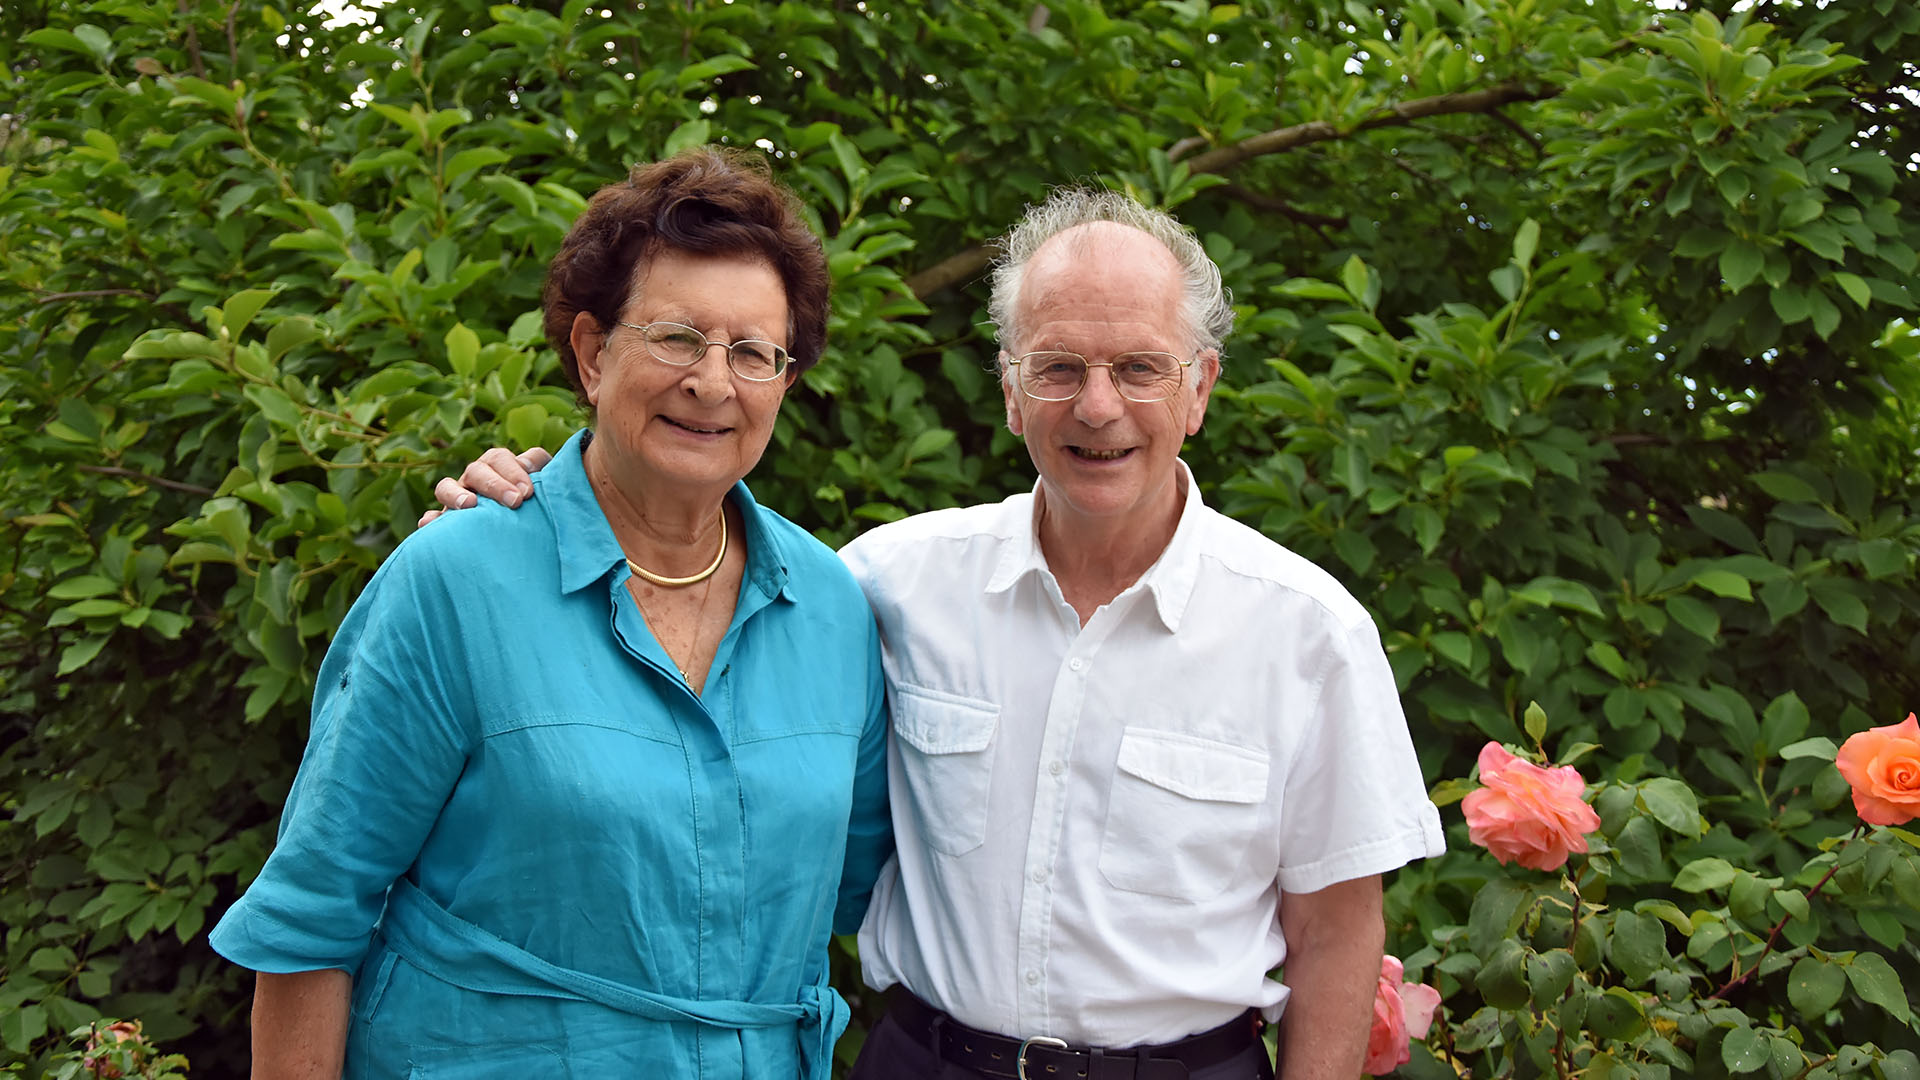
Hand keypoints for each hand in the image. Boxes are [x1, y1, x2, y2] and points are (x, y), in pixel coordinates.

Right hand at [417, 447, 552, 526]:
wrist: (523, 538)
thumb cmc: (537, 507)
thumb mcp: (545, 489)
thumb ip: (544, 474)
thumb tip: (536, 466)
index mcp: (499, 467)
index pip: (502, 459)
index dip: (515, 470)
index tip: (528, 492)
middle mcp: (476, 479)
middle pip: (478, 470)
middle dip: (496, 484)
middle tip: (515, 502)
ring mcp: (459, 498)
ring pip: (447, 486)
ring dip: (456, 494)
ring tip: (470, 505)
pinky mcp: (447, 521)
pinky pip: (433, 518)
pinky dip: (431, 519)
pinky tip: (429, 523)